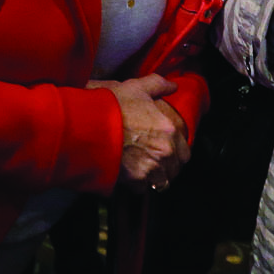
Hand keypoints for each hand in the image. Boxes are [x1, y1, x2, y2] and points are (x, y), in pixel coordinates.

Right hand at [92, 74, 188, 190]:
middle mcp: (165, 151)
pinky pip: (142, 189)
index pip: (186, 149)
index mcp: (170, 129)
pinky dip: (137, 184)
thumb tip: (173, 86)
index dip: (176, 149)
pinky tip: (129, 174)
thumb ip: (158, 84)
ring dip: (154, 177)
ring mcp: (152, 167)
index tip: (166, 148)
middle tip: (153, 158)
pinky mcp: (136, 180)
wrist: (87, 125)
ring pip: (162, 181)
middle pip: (176, 167)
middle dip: (168, 165)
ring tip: (141, 168)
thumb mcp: (136, 88)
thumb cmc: (111, 106)